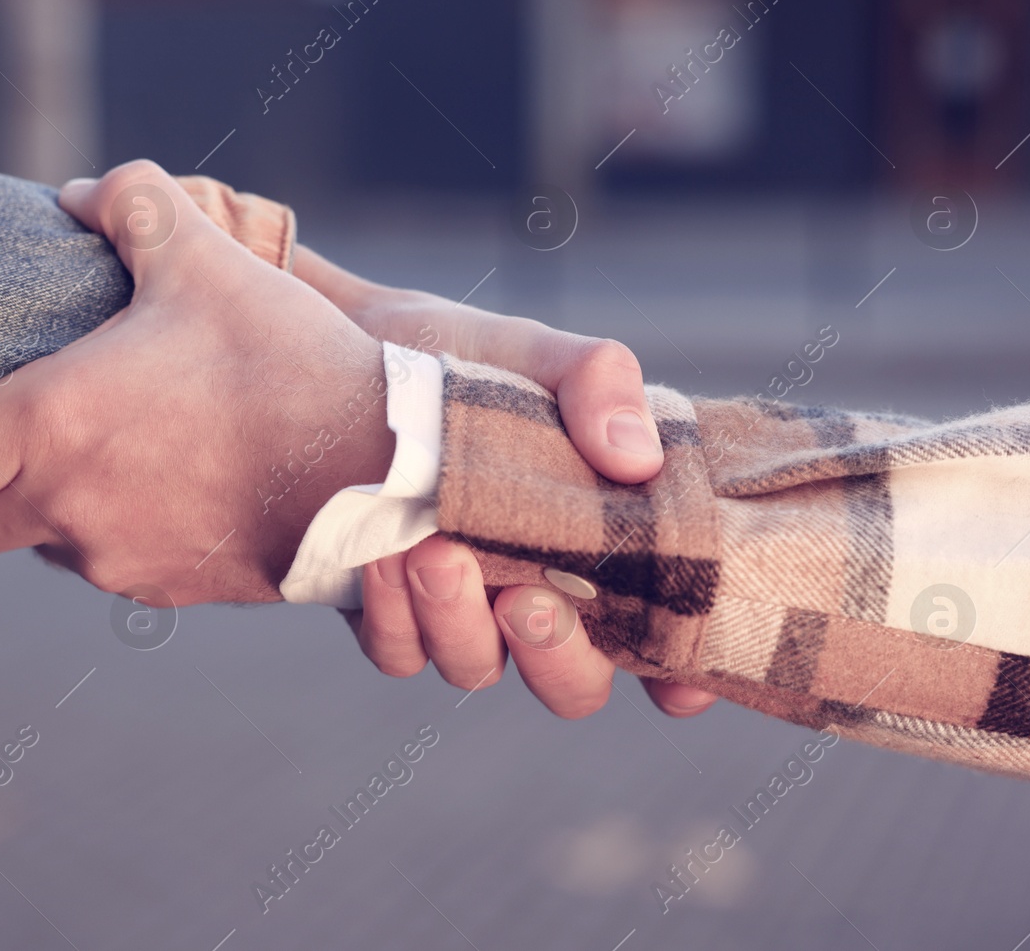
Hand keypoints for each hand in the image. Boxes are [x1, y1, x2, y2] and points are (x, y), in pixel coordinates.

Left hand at [0, 162, 394, 603]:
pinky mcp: (170, 589)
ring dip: (35, 507)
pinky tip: (164, 478)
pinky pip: (106, 562)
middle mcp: (65, 508)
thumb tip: (81, 194)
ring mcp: (116, 559)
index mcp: (48, 427)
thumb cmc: (287, 358)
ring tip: (94, 446)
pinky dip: (107, 527)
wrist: (384, 466)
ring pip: (32, 546)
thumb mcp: (205, 257)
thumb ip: (132, 204)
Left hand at [297, 247, 717, 719]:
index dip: (679, 678)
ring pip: (477, 667)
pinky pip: (397, 649)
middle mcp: (538, 589)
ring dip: (459, 623)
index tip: (674, 685)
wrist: (350, 344)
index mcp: (601, 542)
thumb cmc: (463, 357)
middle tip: (525, 602)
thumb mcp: (537, 354)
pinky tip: (382, 555)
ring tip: (434, 551)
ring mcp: (463, 608)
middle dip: (557, 659)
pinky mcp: (389, 607)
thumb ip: (599, 385)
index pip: (660, 637)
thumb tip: (635, 458)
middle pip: (574, 683)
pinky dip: (393, 615)